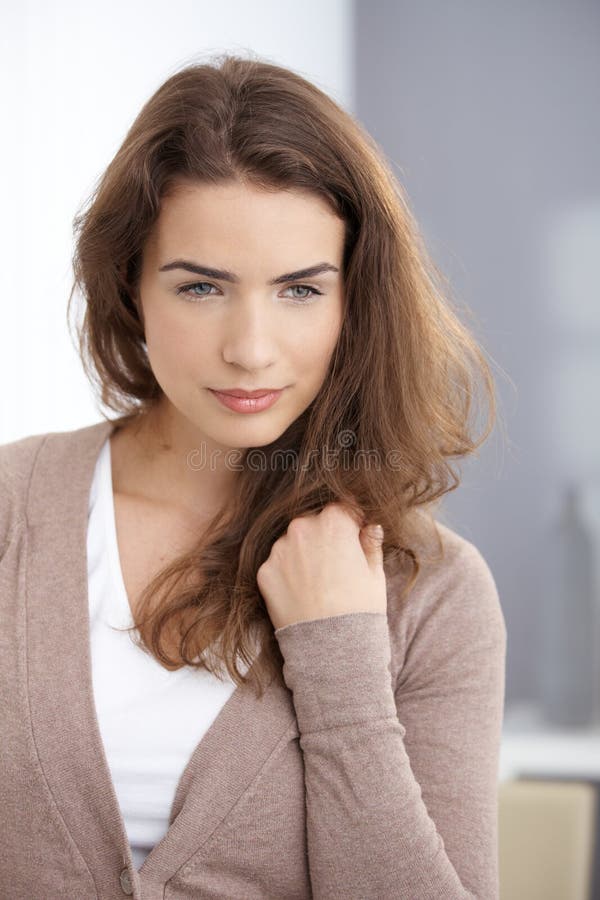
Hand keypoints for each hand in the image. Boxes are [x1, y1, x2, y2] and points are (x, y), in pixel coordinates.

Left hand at [256, 501, 386, 630]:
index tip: (354, 534)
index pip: (343, 507)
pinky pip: (277, 563)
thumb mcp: (375, 574)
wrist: (331, 648)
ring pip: (292, 540)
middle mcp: (302, 527)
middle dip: (323, 535)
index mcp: (334, 521)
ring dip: (302, 551)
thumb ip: (371, 543)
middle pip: (314, 521)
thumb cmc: (360, 609)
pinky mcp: (264, 571)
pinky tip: (301, 591)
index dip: (350, 521)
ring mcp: (280, 549)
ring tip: (316, 581)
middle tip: (334, 563)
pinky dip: (287, 572)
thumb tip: (371, 527)